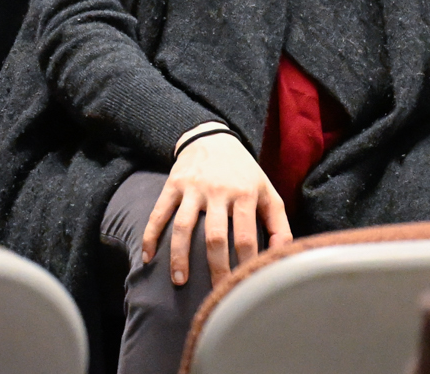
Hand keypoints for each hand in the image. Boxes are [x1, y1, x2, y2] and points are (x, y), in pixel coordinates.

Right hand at [141, 131, 292, 287]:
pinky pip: (159, 213)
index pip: (246, 236)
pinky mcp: (174, 184)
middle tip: (215, 293)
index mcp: (246, 194)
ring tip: (179, 281)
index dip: (245, 264)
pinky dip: (151, 236)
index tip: (242, 286)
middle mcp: (219, 191)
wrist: (213, 137)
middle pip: (215, 236)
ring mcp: (194, 188)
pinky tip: (148, 258)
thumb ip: (279, 223)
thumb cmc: (244, 172)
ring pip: (184, 227)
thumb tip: (281, 254)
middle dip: (215, 267)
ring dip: (179, 256)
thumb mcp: (267, 190)